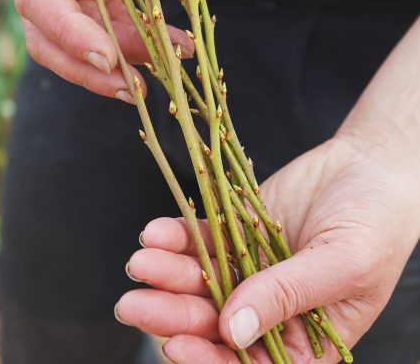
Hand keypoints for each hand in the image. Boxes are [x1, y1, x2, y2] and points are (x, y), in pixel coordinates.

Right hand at [13, 0, 256, 99]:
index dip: (66, 30)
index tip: (108, 56)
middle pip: (45, 36)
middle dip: (86, 68)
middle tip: (137, 90)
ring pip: (70, 45)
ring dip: (113, 67)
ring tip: (162, 79)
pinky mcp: (85, 0)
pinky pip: (102, 33)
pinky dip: (133, 48)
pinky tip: (172, 50)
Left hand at [115, 133, 419, 361]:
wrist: (369, 165)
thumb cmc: (377, 222)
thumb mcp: (343, 264)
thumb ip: (289, 295)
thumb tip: (233, 331)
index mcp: (304, 337)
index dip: (210, 361)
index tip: (176, 346)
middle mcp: (270, 308)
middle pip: (213, 323)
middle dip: (172, 316)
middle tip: (133, 305)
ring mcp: (250, 268)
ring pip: (201, 280)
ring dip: (167, 274)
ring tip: (141, 262)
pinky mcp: (237, 230)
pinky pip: (202, 238)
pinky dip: (177, 237)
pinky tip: (156, 233)